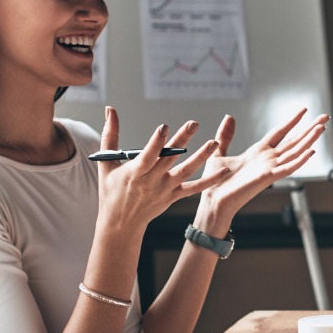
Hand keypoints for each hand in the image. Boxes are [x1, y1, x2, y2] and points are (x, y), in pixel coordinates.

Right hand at [96, 107, 231, 233]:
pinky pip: (194, 188)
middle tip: (194, 123)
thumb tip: (110, 109)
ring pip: (185, 172)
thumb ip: (110, 135)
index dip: (155, 143)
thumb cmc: (111, 190)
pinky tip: (225, 171)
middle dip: (182, 140)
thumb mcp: (107, 164)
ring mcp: (165, 189)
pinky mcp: (174, 196)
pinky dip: (210, 181)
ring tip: (214, 143)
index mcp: (134, 173)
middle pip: (169, 158)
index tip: (164, 127)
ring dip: (200, 157)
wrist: (121, 223)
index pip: (147, 156)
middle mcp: (151, 181)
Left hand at [192, 110, 328, 231]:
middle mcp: (268, 160)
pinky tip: (311, 151)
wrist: (213, 201)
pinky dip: (300, 161)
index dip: (293, 121)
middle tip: (325, 117)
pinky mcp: (268, 178)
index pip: (280, 133)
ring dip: (309, 140)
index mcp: (258, 153)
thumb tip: (229, 117)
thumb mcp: (218, 152)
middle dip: (310, 129)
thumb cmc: (215, 182)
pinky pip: (288, 168)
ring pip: (295, 152)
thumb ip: (225, 135)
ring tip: (322, 128)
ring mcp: (270, 169)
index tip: (304, 110)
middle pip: (294, 141)